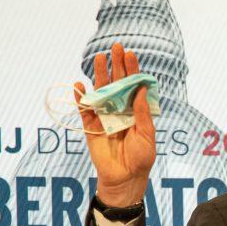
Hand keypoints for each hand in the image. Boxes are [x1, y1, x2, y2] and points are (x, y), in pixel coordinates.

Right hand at [75, 42, 155, 206]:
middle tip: (115, 47)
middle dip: (116, 65)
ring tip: (99, 58)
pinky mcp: (91, 127)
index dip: (132, 70)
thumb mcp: (147, 135)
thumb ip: (143, 112)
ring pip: (100, 92)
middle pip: (117, 83)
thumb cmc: (140, 158)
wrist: (125, 179)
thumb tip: (143, 88)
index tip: (130, 54)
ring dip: (98, 75)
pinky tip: (80, 84)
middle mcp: (120, 110)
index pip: (133, 86)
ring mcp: (105, 117)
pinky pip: (85, 110)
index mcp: (135, 111)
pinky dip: (81, 97)